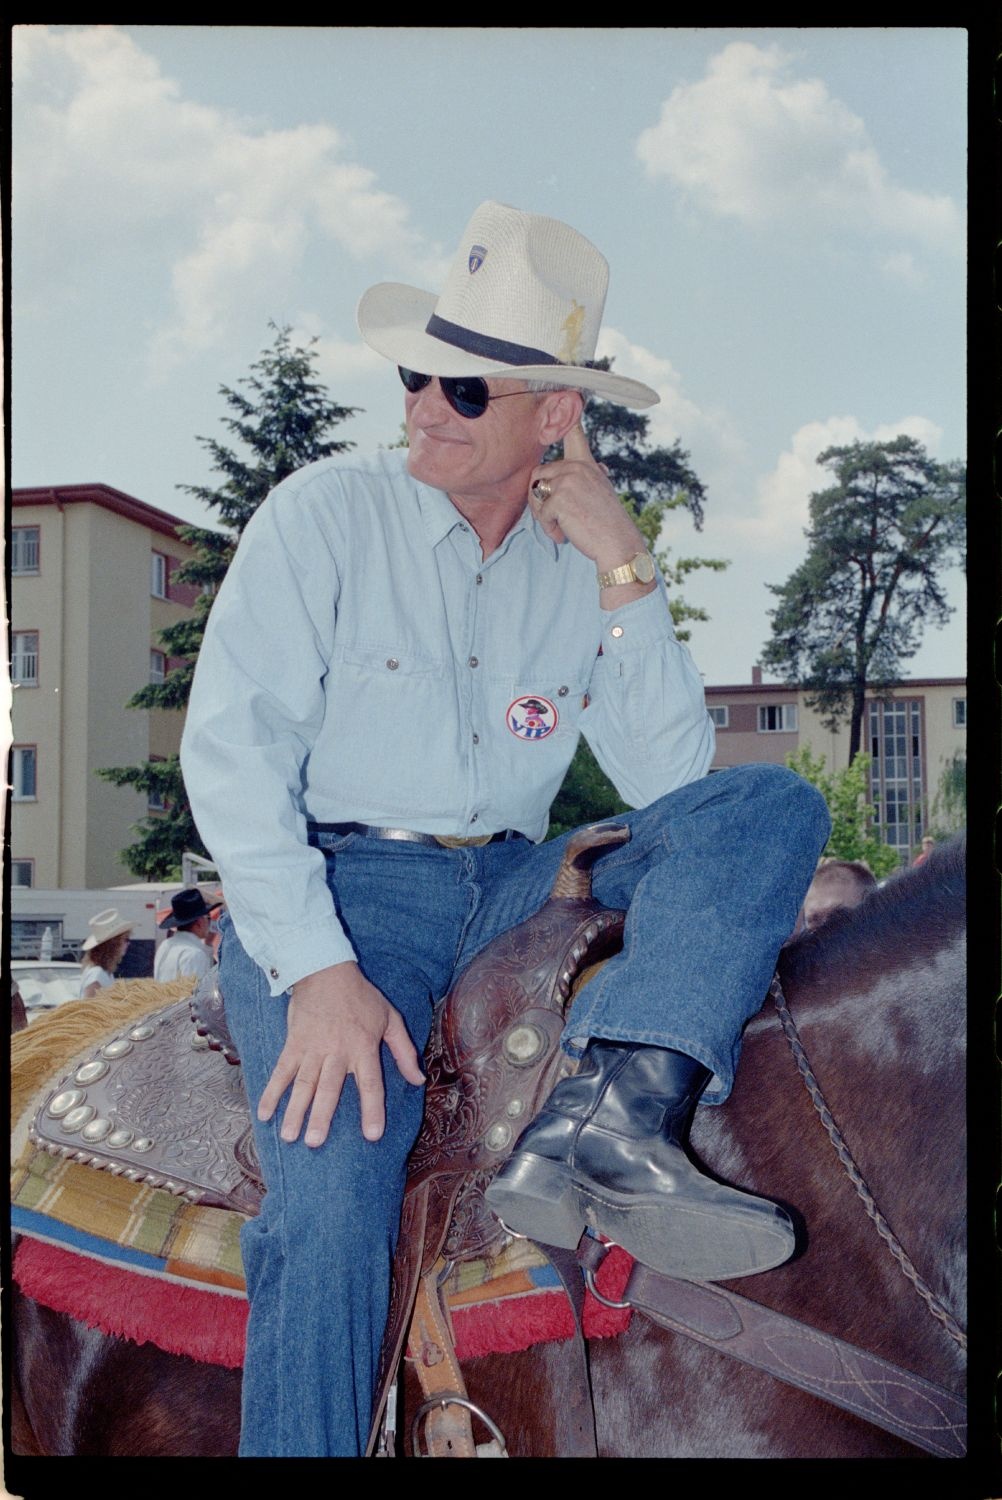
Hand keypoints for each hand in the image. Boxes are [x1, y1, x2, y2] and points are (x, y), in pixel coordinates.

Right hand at [257, 961, 424, 1145]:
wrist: (326, 970)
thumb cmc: (362, 997)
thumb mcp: (391, 1019)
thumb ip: (404, 1051)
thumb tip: (419, 1080)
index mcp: (364, 1047)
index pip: (370, 1083)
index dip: (372, 1109)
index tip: (372, 1135)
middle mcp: (337, 1052)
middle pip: (329, 1088)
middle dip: (321, 1116)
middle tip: (314, 1142)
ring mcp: (312, 1049)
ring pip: (303, 1084)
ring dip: (295, 1110)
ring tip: (290, 1136)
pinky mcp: (293, 1044)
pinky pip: (281, 1071)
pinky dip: (272, 1092)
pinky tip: (264, 1114)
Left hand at [527, 423, 649, 579]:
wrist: (618, 543)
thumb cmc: (608, 523)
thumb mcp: (602, 491)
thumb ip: (592, 477)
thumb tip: (599, 466)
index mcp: (586, 464)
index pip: (574, 434)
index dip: (568, 416)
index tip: (570, 391)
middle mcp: (577, 467)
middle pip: (538, 473)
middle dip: (539, 499)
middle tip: (555, 518)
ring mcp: (568, 480)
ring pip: (534, 494)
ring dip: (543, 516)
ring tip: (561, 527)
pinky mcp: (559, 497)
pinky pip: (540, 513)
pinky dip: (549, 529)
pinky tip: (565, 536)